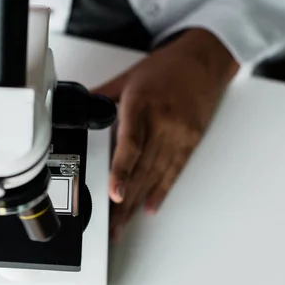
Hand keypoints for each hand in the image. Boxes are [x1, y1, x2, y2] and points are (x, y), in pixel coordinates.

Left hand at [92, 29, 238, 239]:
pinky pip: (174, 171)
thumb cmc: (167, 67)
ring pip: (156, 175)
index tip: (115, 193)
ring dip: (138, 202)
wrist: (205, 60)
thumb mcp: (128, 76)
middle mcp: (163, 123)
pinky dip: (161, 191)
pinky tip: (150, 207)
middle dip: (124, 200)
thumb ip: (102, 95)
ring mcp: (180, 134)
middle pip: (141, 168)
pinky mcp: (191, 141)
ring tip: (124, 223)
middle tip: (111, 224)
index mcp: (142, 105)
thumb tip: (79, 108)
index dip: (122, 171)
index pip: (131, 144)